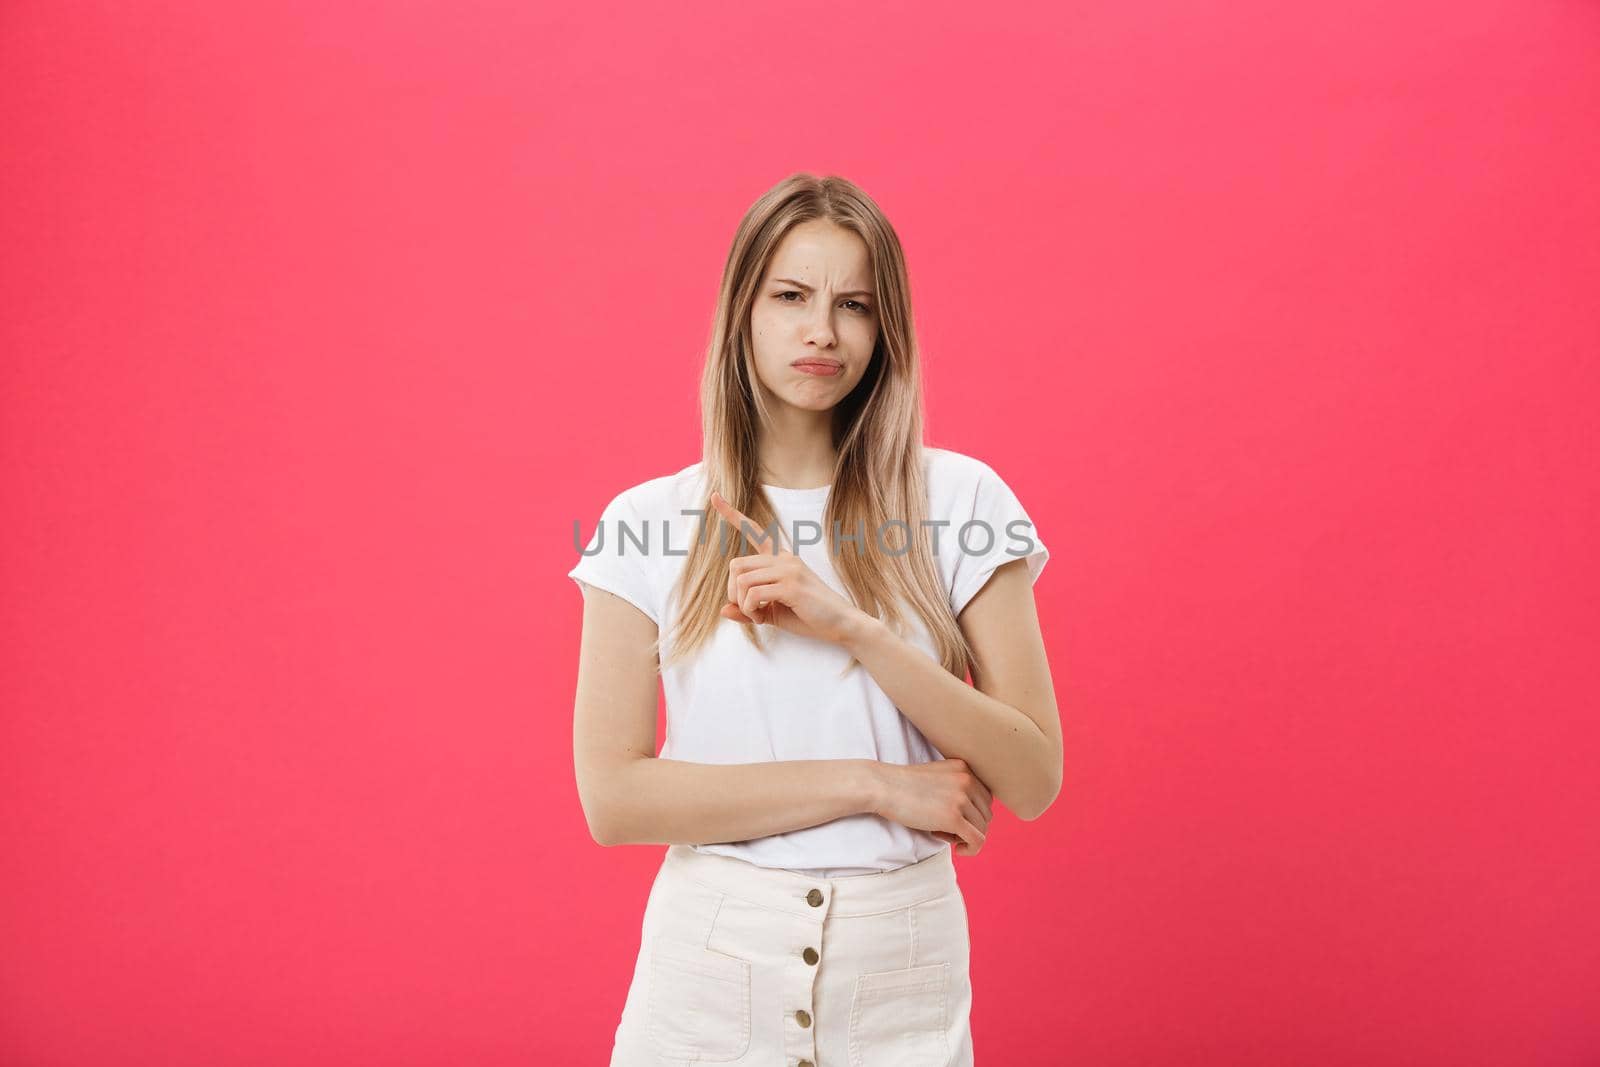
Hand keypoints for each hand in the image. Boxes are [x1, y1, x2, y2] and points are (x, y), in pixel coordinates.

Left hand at [708, 490, 872, 646]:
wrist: (841, 624)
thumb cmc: (809, 616)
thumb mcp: (772, 613)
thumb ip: (747, 609)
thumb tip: (722, 610)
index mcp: (781, 559)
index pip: (755, 531)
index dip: (732, 514)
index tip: (714, 497)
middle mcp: (784, 559)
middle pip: (736, 564)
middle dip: (733, 591)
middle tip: (747, 609)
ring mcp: (788, 569)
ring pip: (742, 580)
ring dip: (743, 604)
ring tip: (758, 615)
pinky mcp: (791, 585)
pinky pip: (753, 594)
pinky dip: (750, 610)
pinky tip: (762, 617)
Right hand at [872, 758, 992, 856]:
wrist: (882, 787)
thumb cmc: (903, 786)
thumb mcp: (937, 777)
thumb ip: (956, 787)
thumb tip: (973, 816)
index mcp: (964, 767)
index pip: (985, 798)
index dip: (970, 812)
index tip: (950, 816)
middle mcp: (967, 780)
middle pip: (986, 814)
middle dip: (969, 825)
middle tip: (943, 828)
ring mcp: (961, 798)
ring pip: (982, 828)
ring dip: (964, 836)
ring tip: (941, 833)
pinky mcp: (953, 817)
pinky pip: (978, 841)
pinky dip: (971, 849)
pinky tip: (956, 849)